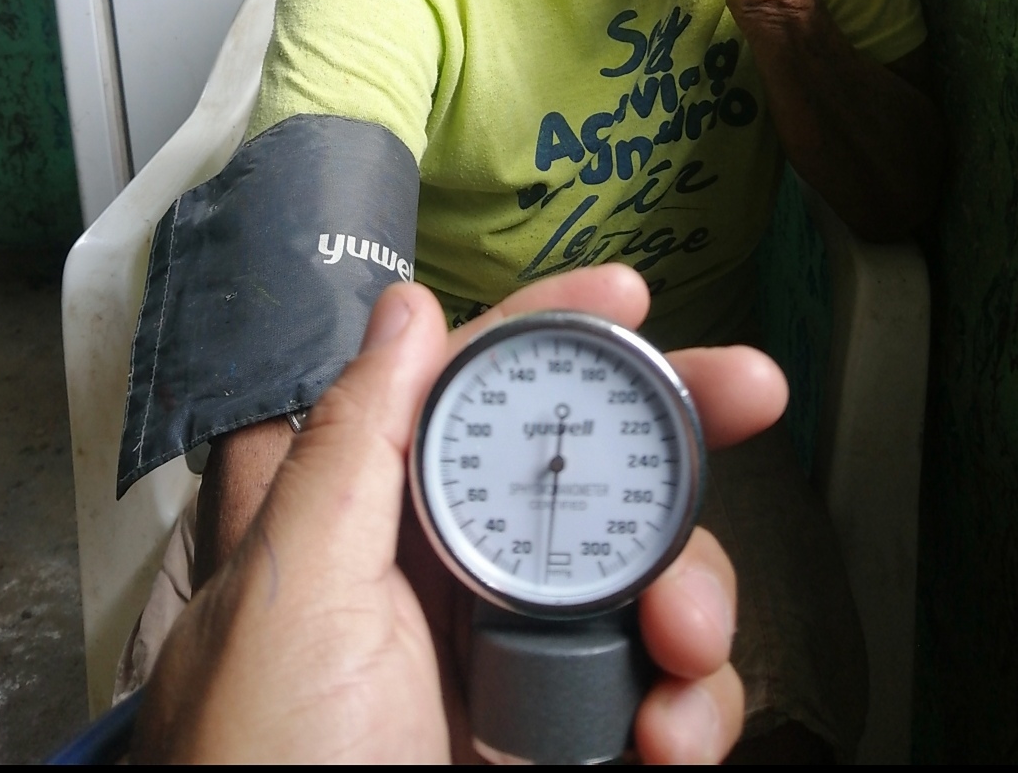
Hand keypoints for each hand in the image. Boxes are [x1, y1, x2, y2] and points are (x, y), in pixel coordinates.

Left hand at [133, 266, 786, 764]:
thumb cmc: (264, 763)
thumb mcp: (290, 592)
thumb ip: (352, 446)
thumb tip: (406, 308)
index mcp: (387, 523)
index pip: (479, 391)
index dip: (554, 327)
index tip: (628, 292)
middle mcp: (466, 580)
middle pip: (592, 471)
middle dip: (678, 431)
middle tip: (753, 391)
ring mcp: (530, 667)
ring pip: (651, 580)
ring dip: (696, 593)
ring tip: (684, 637)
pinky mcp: (580, 749)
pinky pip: (672, 700)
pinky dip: (697, 710)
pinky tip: (672, 740)